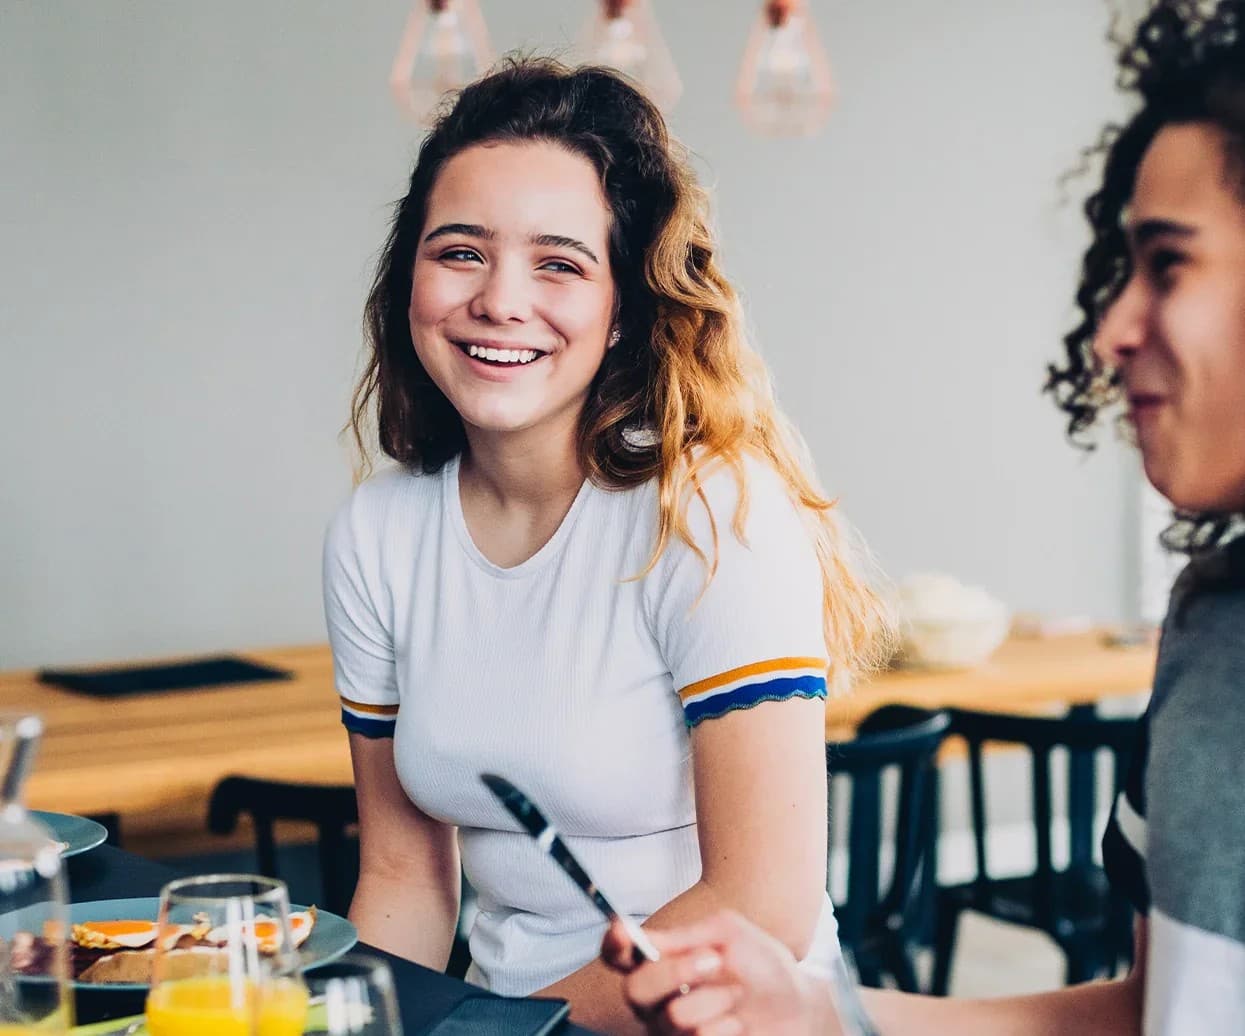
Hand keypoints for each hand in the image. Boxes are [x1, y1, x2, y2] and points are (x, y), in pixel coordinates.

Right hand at [601, 911, 838, 1035]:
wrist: (796, 1004)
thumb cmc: (759, 963)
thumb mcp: (727, 933)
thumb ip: (686, 935)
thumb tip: (644, 938)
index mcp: (659, 962)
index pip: (617, 955)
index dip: (614, 944)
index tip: (624, 932)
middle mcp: (657, 999)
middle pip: (636, 989)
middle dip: (676, 971)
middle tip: (714, 959)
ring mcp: (671, 1030)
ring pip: (673, 1016)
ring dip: (716, 999)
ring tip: (738, 995)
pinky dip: (726, 1026)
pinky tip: (738, 1023)